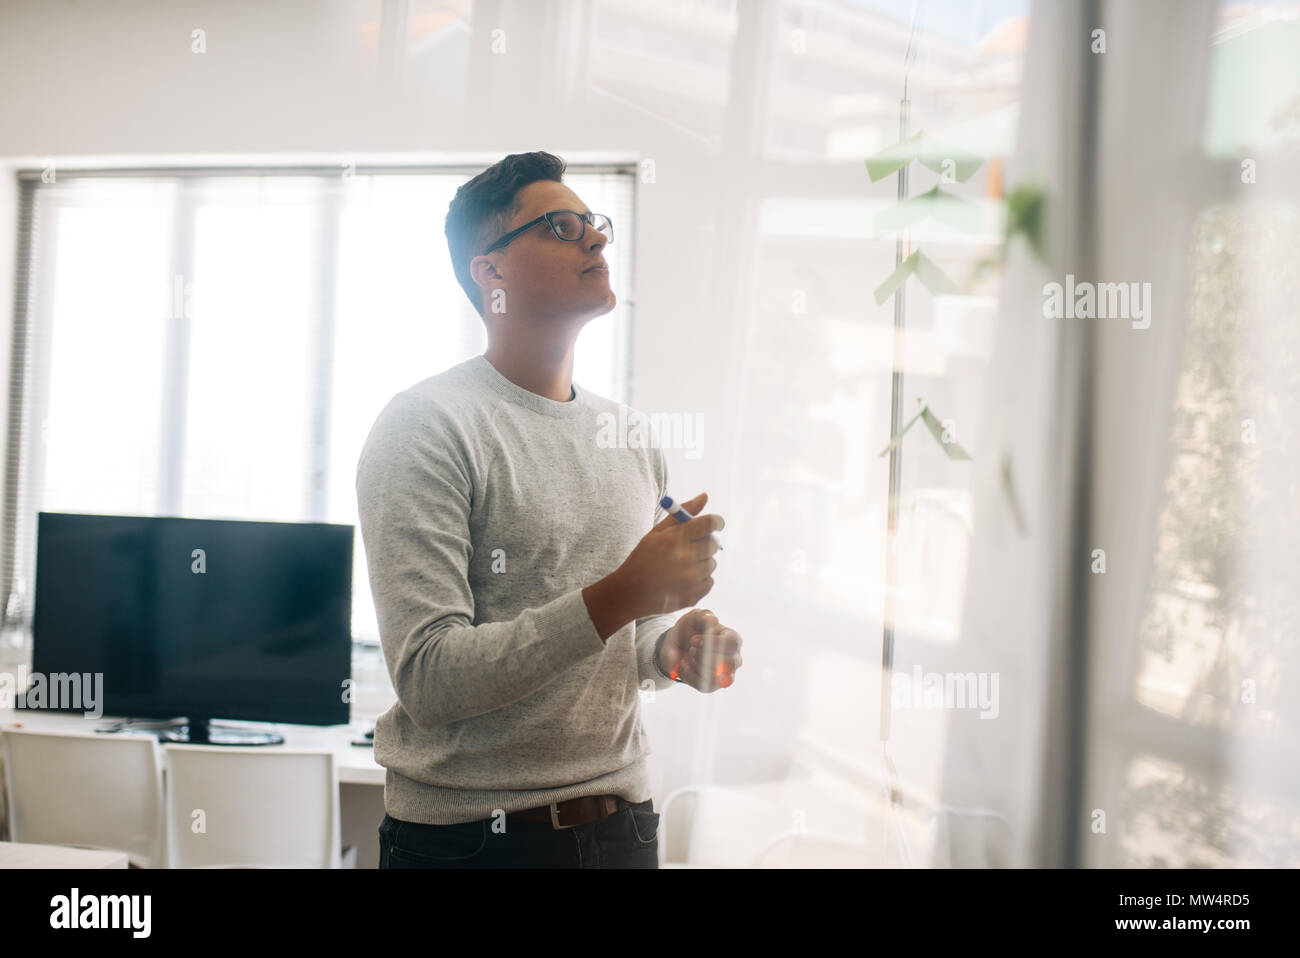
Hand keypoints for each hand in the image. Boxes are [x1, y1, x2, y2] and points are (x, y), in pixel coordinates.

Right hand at [616, 492, 723, 616]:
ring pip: (712, 563)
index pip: (710, 523)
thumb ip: (683, 513)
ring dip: (702, 562)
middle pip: (714, 544)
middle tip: (693, 546)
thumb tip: (705, 496)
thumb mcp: (657, 532)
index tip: (716, 524)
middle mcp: (686, 558)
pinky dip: (700, 579)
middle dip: (706, 542)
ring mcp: (691, 579)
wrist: (630, 593)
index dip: (717, 522)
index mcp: (676, 538)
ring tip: (681, 566)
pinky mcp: (694, 595)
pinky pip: (710, 581)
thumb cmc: (643, 558)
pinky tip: (682, 580)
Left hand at [656, 608, 741, 691]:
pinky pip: (703, 685)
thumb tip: (714, 621)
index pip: (732, 643)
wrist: (675, 645)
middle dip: (703, 655)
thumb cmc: (690, 629)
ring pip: (715, 676)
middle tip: (691, 648)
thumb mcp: (694, 617)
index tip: (693, 639)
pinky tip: (684, 664)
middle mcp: (734, 658)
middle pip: (727, 662)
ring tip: (690, 655)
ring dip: (696, 664)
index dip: (712, 642)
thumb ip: (703, 616)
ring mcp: (725, 675)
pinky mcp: (712, 686)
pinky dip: (689, 674)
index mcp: (733, 639)